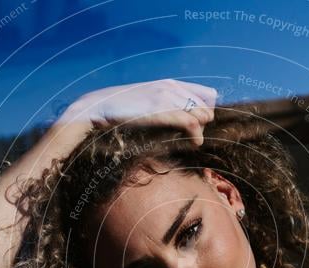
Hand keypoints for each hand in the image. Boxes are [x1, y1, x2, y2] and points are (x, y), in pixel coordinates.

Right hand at [59, 79, 217, 145]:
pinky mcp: (162, 110)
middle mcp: (172, 87)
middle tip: (191, 137)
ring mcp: (167, 97)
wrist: (100, 107)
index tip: (197, 126)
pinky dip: (196, 137)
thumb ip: (167, 107)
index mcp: (171, 84)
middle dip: (203, 125)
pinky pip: (192, 123)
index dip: (206, 112)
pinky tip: (192, 143)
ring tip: (190, 141)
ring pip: (202, 116)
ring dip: (200, 132)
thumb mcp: (148, 103)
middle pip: (207, 108)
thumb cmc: (122, 111)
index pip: (209, 95)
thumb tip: (185, 124)